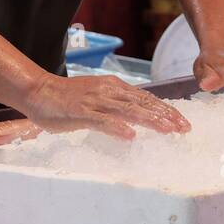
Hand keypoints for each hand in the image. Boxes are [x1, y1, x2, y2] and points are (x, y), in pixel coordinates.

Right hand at [19, 73, 190, 139]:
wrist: (39, 91)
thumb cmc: (68, 98)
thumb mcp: (98, 99)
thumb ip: (117, 106)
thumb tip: (136, 119)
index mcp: (115, 87)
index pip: (147, 99)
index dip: (165, 110)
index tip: (182, 122)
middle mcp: (109, 91)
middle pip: (143, 104)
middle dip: (165, 116)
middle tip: (184, 128)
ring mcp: (96, 101)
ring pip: (128, 110)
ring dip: (149, 120)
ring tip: (167, 130)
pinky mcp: (81, 112)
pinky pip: (102, 120)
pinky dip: (117, 127)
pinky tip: (130, 135)